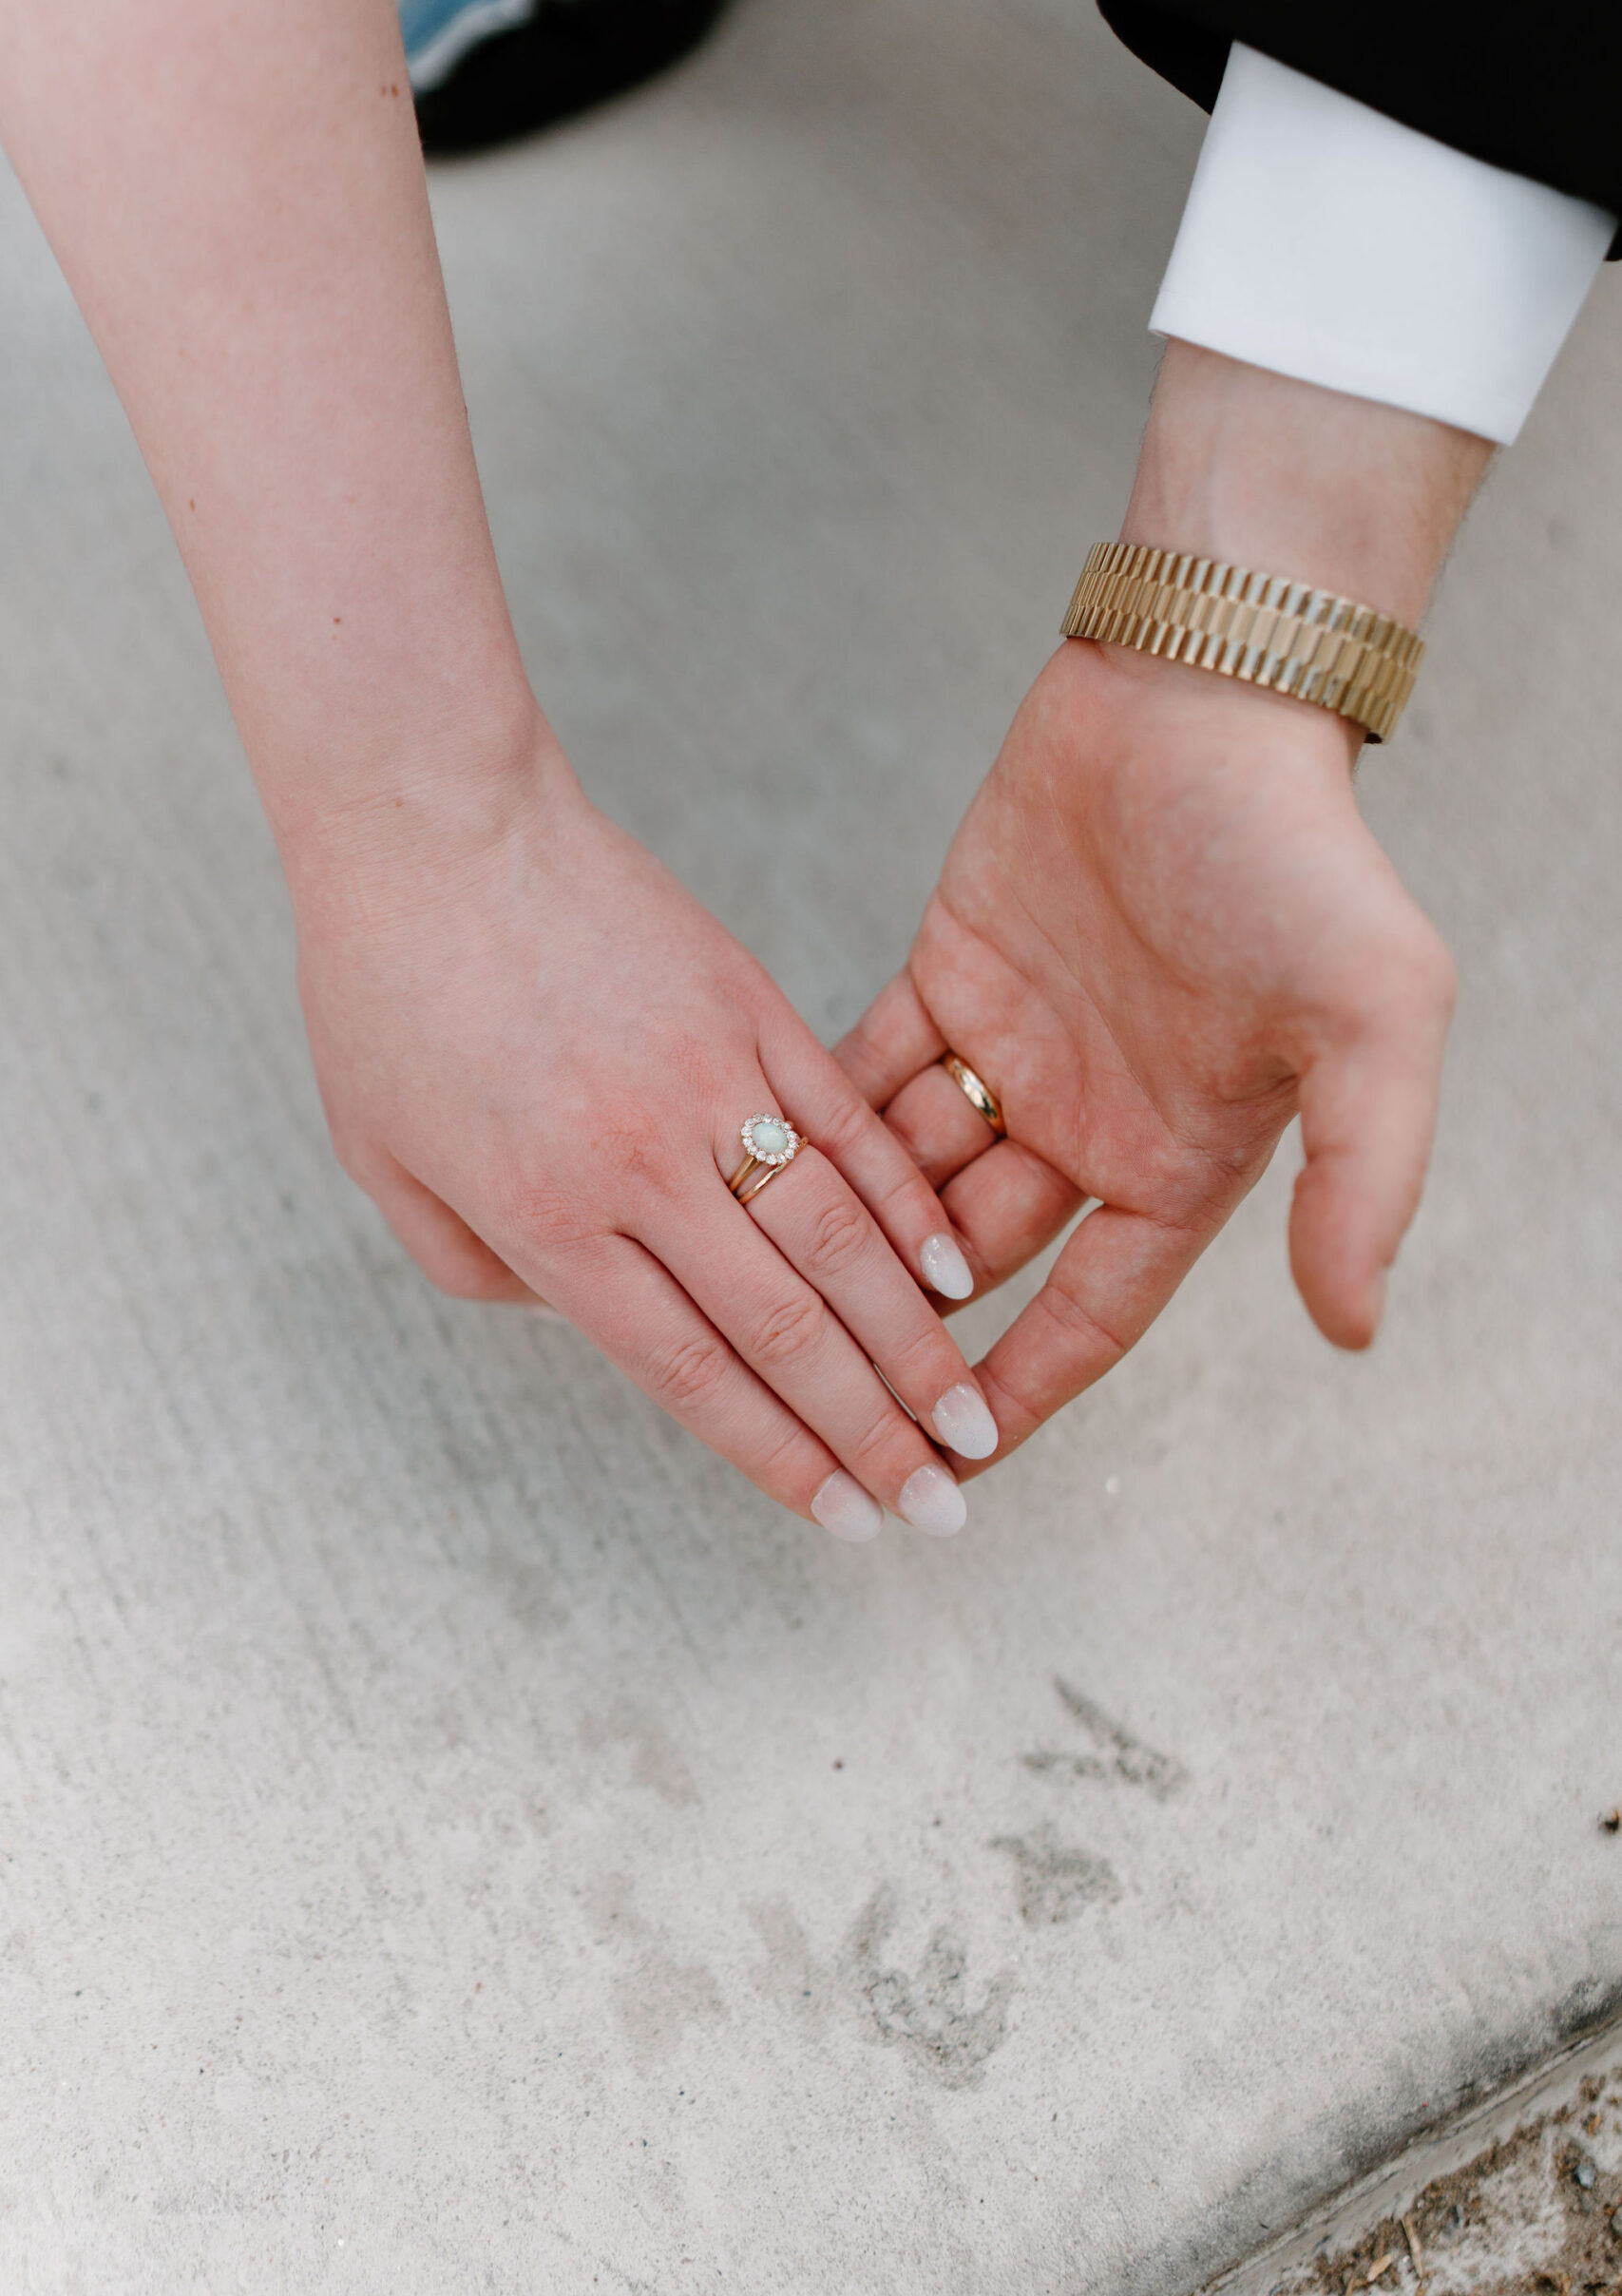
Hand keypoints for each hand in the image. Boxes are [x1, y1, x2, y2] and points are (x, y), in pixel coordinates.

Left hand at [289, 721, 998, 1538]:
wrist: (432, 819)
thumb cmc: (388, 993)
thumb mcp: (382, 1161)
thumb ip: (480, 1266)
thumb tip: (580, 1318)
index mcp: (547, 1216)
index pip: (689, 1371)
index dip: (779, 1459)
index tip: (847, 1521)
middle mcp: (640, 1164)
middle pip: (785, 1328)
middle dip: (874, 1434)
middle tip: (941, 1509)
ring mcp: (710, 1079)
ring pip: (839, 1238)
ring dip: (915, 1342)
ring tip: (970, 1416)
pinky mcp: (753, 1006)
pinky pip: (852, 1124)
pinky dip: (909, 1206)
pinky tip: (957, 1271)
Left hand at [840, 640, 1454, 1454]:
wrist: (1204, 693)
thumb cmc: (1304, 855)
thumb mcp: (1373, 1025)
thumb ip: (1360, 1176)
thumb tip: (1354, 1329)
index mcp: (1181, 1157)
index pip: (1084, 1316)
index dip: (1016, 1397)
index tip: (944, 1476)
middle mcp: (1091, 1122)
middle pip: (978, 1268)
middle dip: (906, 1345)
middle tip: (822, 1417)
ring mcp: (1015, 1050)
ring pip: (906, 1181)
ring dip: (843, 1246)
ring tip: (763, 1315)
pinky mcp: (947, 972)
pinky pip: (864, 1075)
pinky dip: (811, 1128)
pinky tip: (745, 1179)